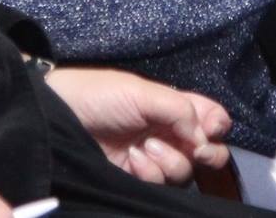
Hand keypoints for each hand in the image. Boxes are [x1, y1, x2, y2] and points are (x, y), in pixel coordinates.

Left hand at [43, 67, 230, 184]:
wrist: (59, 116)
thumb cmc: (99, 95)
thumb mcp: (141, 92)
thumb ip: (179, 110)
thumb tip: (203, 138)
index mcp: (173, 105)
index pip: (211, 117)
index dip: (216, 124)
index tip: (209, 128)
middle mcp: (168, 131)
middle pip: (206, 150)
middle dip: (205, 151)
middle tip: (195, 147)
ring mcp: (153, 155)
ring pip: (184, 170)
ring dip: (169, 158)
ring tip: (144, 145)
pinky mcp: (136, 176)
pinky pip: (160, 183)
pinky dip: (150, 172)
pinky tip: (132, 159)